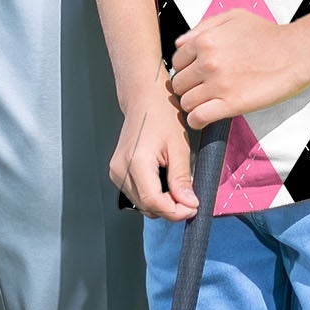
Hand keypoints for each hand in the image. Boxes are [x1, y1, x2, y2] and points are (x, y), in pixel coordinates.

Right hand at [109, 78, 197, 220]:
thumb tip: (188, 205)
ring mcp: (116, 171)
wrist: (143, 98)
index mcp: (136, 161)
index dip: (176, 211)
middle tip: (190, 198)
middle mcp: (120, 168)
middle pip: (147, 207)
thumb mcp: (179, 146)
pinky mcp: (117, 172)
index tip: (193, 207)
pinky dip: (153, 196)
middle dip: (171, 208)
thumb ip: (182, 178)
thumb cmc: (161, 114)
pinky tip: (164, 183)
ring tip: (177, 187)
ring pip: (142, 205)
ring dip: (162, 204)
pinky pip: (137, 195)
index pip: (154, 202)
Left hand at [169, 11, 309, 126]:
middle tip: (201, 91)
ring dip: (193, 105)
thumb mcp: (233, 17)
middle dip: (188, 88)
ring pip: (186, 102)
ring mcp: (218, 84)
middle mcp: (207, 62)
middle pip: (179, 84)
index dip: (185, 70)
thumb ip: (203, 27)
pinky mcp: (232, 104)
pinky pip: (199, 118)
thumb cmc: (267, 33)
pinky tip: (204, 118)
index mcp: (205, 40)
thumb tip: (180, 44)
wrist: (296, 51)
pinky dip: (197, 121)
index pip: (177, 62)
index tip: (195, 76)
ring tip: (205, 104)